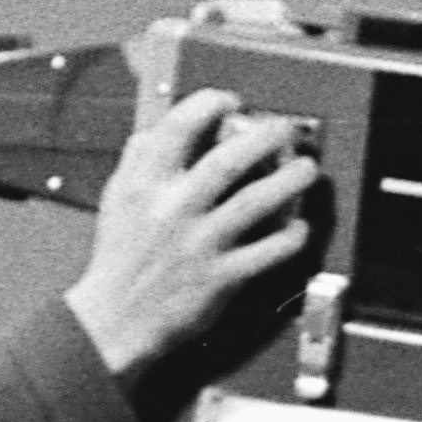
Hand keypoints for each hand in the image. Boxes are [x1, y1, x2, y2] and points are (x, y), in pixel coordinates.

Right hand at [63, 76, 323, 377]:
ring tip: (306, 169)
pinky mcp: (220, 278)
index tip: (232, 102)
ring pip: (254, 202)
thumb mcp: (117, 200)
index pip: (180, 127)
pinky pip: (266, 252)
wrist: (115, 320)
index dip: (211, 104)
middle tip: (286, 130)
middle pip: (228, 160)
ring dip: (288, 181)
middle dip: (265, 137)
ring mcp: (199, 244)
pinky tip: (300, 227)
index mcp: (145, 184)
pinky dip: (289, 238)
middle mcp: (174, 210)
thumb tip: (159, 127)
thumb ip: (138, 160)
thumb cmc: (120, 259)